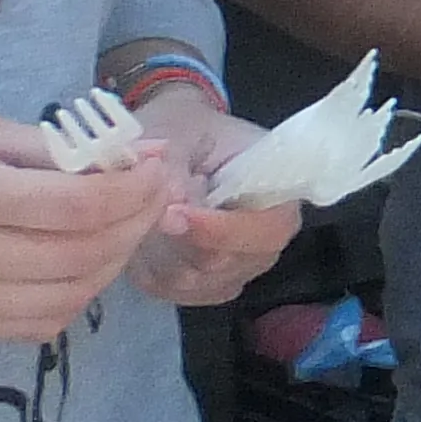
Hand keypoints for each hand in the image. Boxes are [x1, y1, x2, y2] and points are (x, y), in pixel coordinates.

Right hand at [0, 107, 171, 340]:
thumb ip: (45, 146)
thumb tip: (134, 152)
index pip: (80, 206)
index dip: (135, 188)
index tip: (156, 166)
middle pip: (84, 252)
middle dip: (137, 221)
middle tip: (155, 193)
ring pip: (69, 297)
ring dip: (115, 262)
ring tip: (127, 227)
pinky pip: (36, 326)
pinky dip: (76, 297)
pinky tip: (84, 263)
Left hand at [126, 91, 301, 306]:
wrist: (175, 140)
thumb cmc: (185, 128)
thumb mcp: (179, 130)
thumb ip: (175, 163)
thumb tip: (174, 201)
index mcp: (279, 189)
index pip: (270, 227)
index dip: (224, 229)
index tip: (173, 214)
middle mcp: (270, 232)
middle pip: (236, 262)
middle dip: (185, 246)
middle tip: (146, 219)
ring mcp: (242, 262)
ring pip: (204, 282)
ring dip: (165, 259)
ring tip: (141, 225)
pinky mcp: (212, 282)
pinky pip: (183, 293)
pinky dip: (156, 275)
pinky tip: (144, 245)